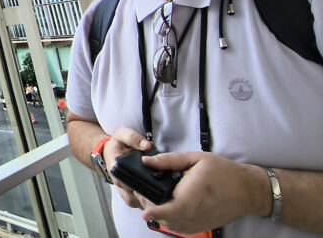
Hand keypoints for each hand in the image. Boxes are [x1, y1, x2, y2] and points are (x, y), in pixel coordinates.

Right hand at [106, 127, 153, 208]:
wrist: (110, 151)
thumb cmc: (118, 144)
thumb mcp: (123, 135)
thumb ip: (134, 138)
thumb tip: (147, 146)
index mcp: (115, 168)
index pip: (125, 181)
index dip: (139, 185)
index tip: (153, 183)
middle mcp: (118, 181)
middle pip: (131, 197)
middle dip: (146, 197)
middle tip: (161, 193)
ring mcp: (123, 189)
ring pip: (134, 203)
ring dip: (146, 202)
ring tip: (160, 198)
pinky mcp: (129, 192)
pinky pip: (137, 203)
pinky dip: (146, 203)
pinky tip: (157, 198)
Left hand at [136, 151, 264, 233]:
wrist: (248, 191)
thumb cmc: (224, 173)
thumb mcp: (195, 159)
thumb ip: (169, 161)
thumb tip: (146, 161)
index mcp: (187, 199)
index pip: (158, 211)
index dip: (145, 205)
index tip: (139, 193)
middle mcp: (190, 216)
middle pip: (159, 217)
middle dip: (148, 205)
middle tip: (144, 189)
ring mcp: (195, 224)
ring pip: (168, 224)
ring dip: (158, 212)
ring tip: (155, 196)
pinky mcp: (199, 227)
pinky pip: (178, 227)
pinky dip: (169, 218)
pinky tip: (168, 205)